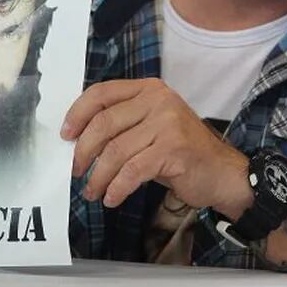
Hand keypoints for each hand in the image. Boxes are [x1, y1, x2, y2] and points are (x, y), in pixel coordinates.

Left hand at [62, 79, 252, 215]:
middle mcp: (159, 100)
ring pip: (115, 151)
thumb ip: (123, 123)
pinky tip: (113, 198)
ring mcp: (167, 123)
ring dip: (98, 177)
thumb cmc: (181, 151)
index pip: (102, 92)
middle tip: (76, 171)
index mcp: (150, 89)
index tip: (66, 135)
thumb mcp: (152, 126)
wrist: (221, 172)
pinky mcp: (173, 149)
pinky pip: (131, 171)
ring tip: (93, 191)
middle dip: (83, 152)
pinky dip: (117, 188)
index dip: (77, 114)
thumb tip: (78, 139)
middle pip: (103, 123)